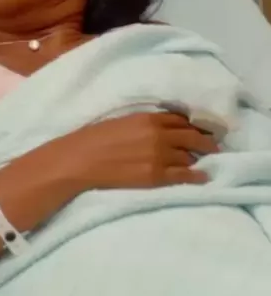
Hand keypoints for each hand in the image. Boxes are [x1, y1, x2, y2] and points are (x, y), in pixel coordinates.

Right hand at [61, 113, 218, 192]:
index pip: (180, 120)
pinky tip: (203, 177)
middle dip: (205, 141)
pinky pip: (184, 175)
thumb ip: (143, 124)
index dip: (193, 124)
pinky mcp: (156, 176)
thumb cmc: (94, 139)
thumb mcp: (122, 122)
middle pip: (192, 136)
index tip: (201, 128)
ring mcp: (159, 156)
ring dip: (196, 158)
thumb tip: (159, 130)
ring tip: (203, 161)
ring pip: (189, 156)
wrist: (81, 160)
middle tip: (214, 145)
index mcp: (148, 118)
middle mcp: (159, 135)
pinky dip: (197, 176)